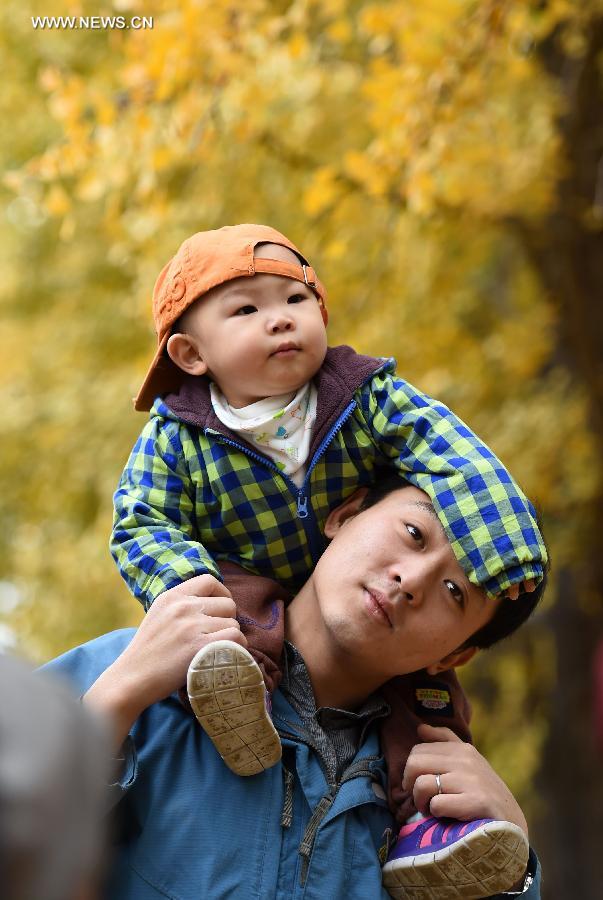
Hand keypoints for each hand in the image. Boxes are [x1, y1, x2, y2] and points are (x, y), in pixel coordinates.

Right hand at [84, 574, 245, 745]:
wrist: (131, 679)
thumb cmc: (147, 652)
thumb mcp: (159, 615)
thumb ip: (181, 605)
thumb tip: (213, 603)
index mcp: (172, 596)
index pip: (210, 581)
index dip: (222, 594)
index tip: (219, 611)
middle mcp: (182, 606)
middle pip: (228, 604)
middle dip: (227, 620)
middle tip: (217, 637)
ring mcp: (191, 626)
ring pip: (233, 623)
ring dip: (230, 637)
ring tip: (217, 650)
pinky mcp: (198, 646)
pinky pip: (235, 638)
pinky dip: (237, 648)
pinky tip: (227, 656)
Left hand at [402, 723, 528, 836]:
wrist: (512, 825)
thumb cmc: (484, 794)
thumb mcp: (468, 763)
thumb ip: (445, 743)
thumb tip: (420, 728)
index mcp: (463, 748)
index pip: (418, 750)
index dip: (411, 770)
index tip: (420, 784)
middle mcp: (466, 759)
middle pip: (414, 763)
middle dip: (410, 785)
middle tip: (422, 799)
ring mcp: (472, 780)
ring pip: (422, 784)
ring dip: (421, 802)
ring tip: (430, 810)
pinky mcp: (476, 802)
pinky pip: (437, 804)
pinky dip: (436, 814)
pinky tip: (445, 818)